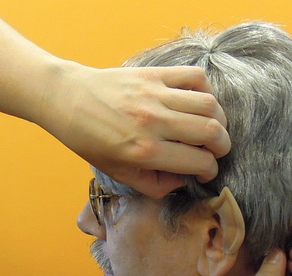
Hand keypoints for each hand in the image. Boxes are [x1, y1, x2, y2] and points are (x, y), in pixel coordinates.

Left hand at [38, 62, 230, 197]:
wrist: (68, 101)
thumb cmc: (91, 141)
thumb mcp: (119, 173)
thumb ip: (154, 185)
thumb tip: (183, 180)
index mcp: (145, 151)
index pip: (198, 161)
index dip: (210, 170)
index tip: (206, 171)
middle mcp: (155, 122)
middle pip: (212, 132)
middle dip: (222, 146)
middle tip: (217, 151)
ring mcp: (156, 95)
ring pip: (209, 105)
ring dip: (219, 120)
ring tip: (212, 128)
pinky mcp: (154, 75)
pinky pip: (195, 77)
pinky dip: (206, 90)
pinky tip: (199, 102)